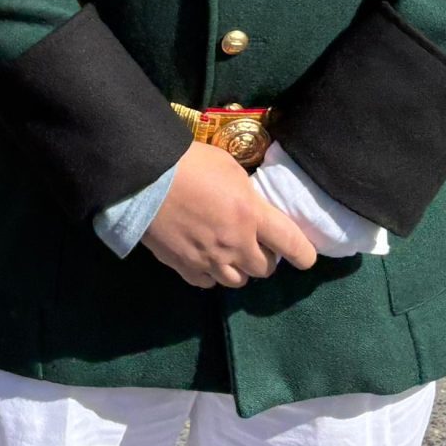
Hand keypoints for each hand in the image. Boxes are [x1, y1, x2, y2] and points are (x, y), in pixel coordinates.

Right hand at [140, 143, 318, 289]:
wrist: (141, 176)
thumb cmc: (187, 162)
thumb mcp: (228, 166)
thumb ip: (246, 193)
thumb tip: (251, 208)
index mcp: (252, 215)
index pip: (294, 246)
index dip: (304, 254)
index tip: (303, 256)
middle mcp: (236, 244)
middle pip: (265, 269)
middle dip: (263, 257)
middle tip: (251, 241)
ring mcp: (209, 260)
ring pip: (238, 281)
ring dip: (237, 268)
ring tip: (226, 252)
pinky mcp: (183, 267)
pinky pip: (207, 283)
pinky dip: (210, 273)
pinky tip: (202, 257)